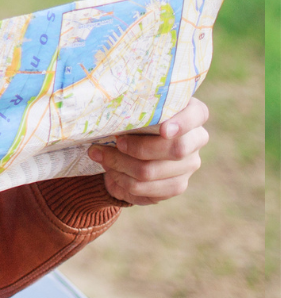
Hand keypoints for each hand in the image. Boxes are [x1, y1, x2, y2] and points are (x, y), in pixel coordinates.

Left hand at [88, 97, 208, 205]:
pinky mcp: (176, 185)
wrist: (125, 149)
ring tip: (100, 155)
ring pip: (152, 171)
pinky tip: (111, 171)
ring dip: (120, 164)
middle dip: (138, 148)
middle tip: (116, 142)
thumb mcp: (131, 109)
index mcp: (191, 113)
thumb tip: (111, 115)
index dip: (183, 123)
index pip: (198, 114)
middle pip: (176, 149)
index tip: (163, 129)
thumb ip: (131, 108)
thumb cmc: (130, 119)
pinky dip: (122, 180)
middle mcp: (196, 139)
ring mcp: (189, 165)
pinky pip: (147, 188)